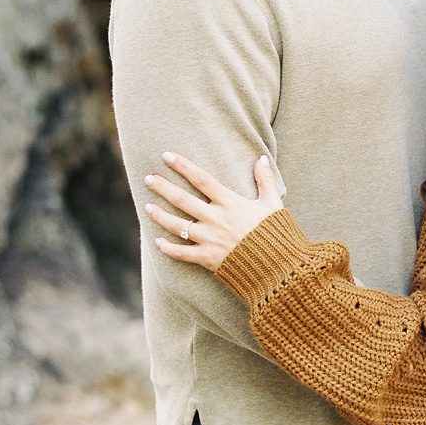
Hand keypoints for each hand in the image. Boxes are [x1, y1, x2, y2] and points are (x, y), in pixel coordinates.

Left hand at [144, 153, 283, 271]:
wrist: (278, 268)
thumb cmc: (276, 234)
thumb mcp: (273, 204)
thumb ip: (265, 181)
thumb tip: (261, 158)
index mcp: (230, 203)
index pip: (201, 179)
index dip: (183, 166)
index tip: (166, 156)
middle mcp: (216, 219)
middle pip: (182, 199)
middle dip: (163, 188)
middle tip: (148, 179)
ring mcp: (209, 239)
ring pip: (176, 225)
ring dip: (159, 215)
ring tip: (146, 207)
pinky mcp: (207, 259)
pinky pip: (181, 253)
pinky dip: (167, 248)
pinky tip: (157, 242)